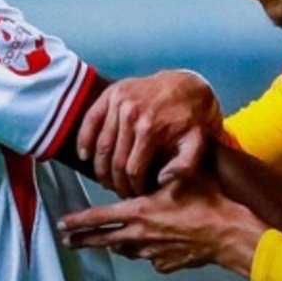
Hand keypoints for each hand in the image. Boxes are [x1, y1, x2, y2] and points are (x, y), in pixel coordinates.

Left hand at [59, 176, 264, 276]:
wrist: (228, 234)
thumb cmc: (206, 203)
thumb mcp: (179, 180)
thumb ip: (159, 174)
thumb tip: (147, 165)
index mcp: (139, 212)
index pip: (99, 217)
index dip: (78, 220)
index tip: (62, 224)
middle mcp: (140, 235)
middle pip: (104, 239)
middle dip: (83, 240)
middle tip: (68, 241)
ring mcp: (152, 253)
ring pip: (127, 249)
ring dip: (117, 244)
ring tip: (109, 241)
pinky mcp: (166, 264)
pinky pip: (151, 258)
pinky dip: (149, 252)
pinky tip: (156, 246)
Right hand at [77, 70, 221, 197]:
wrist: (187, 86)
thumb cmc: (192, 119)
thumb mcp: (197, 143)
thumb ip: (184, 166)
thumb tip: (162, 180)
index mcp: (151, 129)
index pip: (133, 169)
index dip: (133, 187)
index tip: (136, 194)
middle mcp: (131, 114)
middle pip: (115, 160)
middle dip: (116, 182)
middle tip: (120, 191)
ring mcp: (119, 102)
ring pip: (101, 146)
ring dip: (101, 168)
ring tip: (107, 180)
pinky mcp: (112, 94)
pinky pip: (90, 121)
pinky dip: (84, 140)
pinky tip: (85, 156)